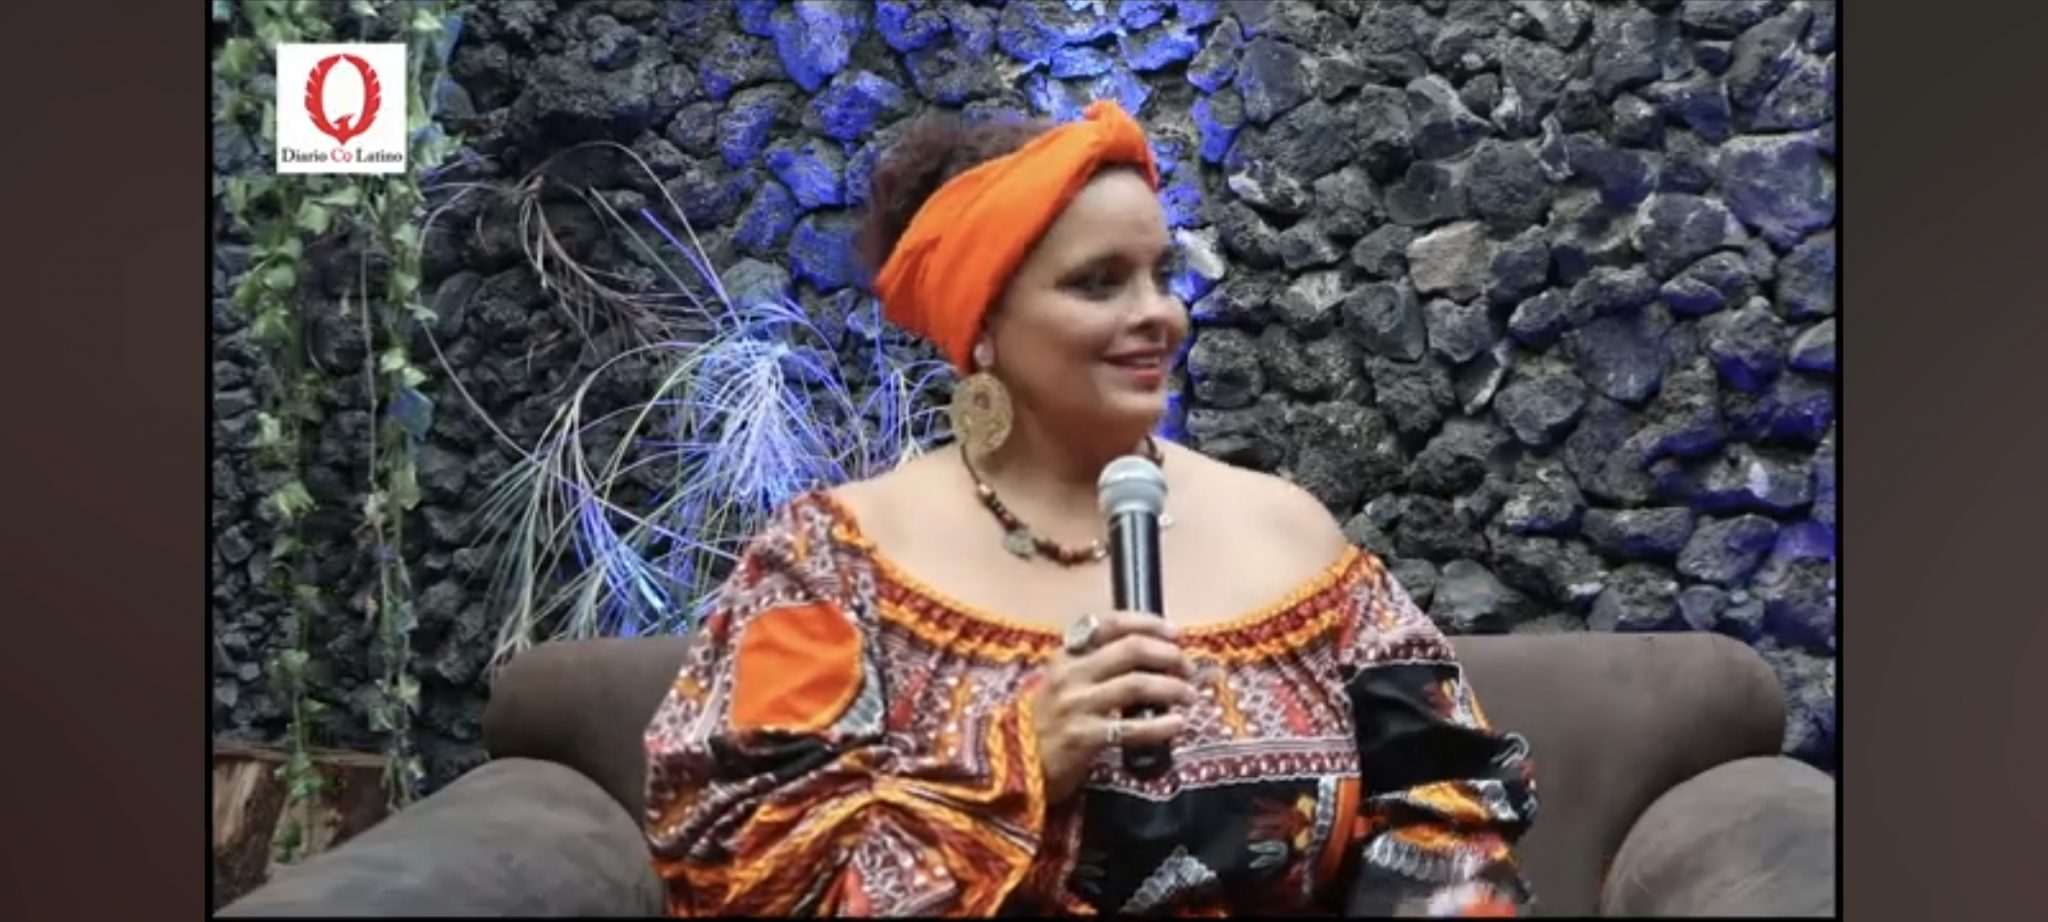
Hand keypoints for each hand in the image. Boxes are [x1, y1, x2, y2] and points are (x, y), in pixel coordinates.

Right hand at [1029, 611, 1199, 803]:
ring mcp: (1076, 706)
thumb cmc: (1047, 722)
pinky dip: (1162, 724)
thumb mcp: (1062, 683)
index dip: (1148, 623)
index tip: (1174, 633)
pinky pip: (1133, 727)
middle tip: (1187, 667)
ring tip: (1189, 695)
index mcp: (1066, 655)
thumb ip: (1095, 666)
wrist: (1014, 764)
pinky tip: (1177, 724)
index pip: (1110, 624)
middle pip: (1131, 650)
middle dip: (1169, 655)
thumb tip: (1151, 655)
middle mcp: (1070, 674)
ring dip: (1172, 688)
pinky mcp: (1084, 738)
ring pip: (1137, 684)